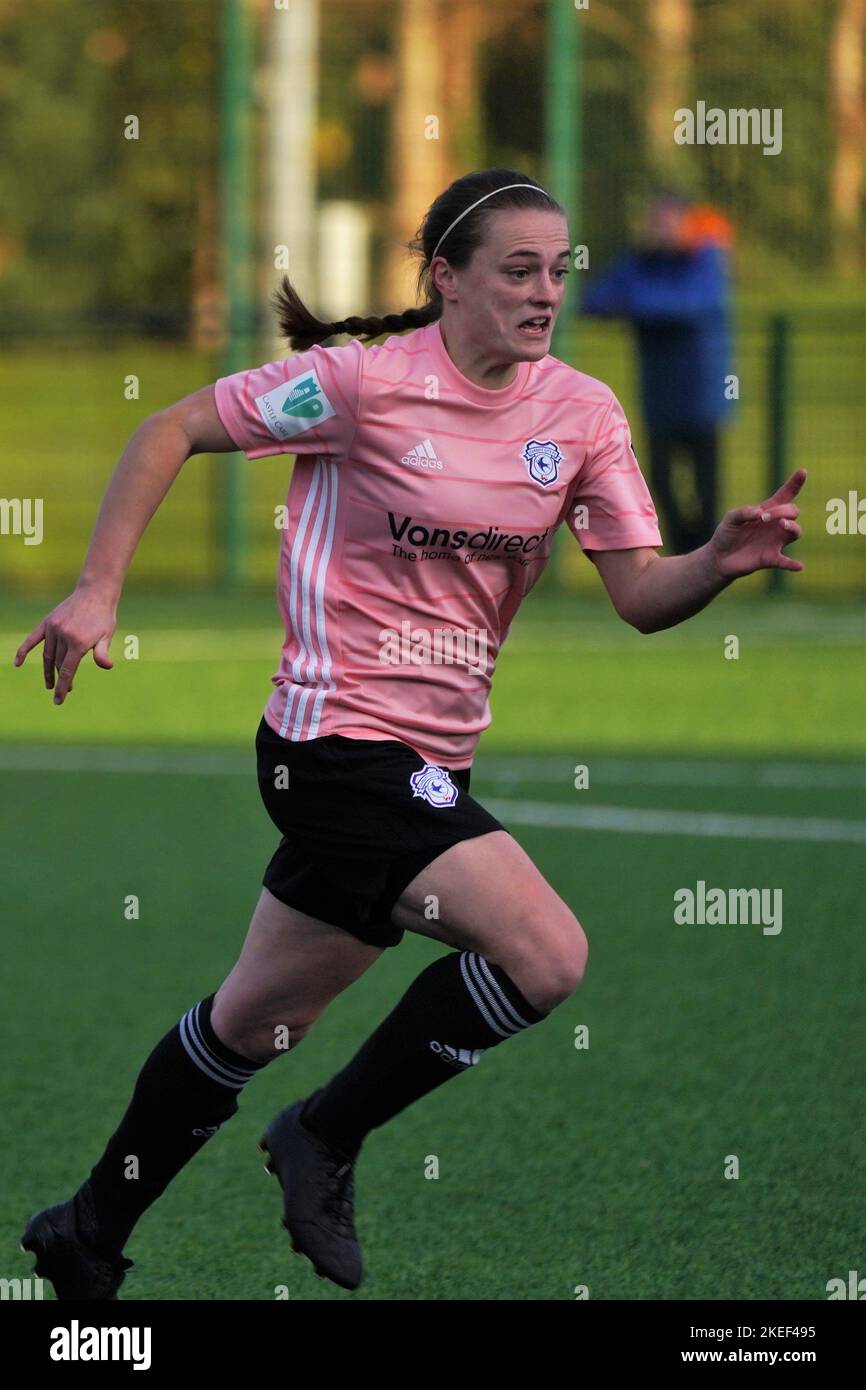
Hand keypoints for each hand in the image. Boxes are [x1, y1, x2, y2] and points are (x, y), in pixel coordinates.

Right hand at [13, 585, 116, 704]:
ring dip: (50, 669)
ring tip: (51, 682)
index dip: (62, 687)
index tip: (58, 700)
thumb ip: (102, 652)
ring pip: (49, 655)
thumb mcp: (107, 635)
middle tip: (67, 690)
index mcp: (79, 643)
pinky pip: (33, 639)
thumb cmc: (103, 617)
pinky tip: (18, 663)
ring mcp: (54, 628)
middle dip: (61, 678)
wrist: (95, 593)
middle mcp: (64, 636)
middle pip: (59, 664)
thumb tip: (107, 666)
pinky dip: (24, 650)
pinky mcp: (48, 622)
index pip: (67, 671)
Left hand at [708, 468, 805, 579]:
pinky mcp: (770, 558)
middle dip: (781, 511)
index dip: (794, 483)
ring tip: (781, 524)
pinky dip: (792, 564)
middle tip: (763, 517)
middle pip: (792, 511)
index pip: (785, 495)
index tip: (802, 471)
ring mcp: (775, 541)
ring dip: (791, 526)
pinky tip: (799, 566)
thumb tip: (758, 512)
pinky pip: (785, 562)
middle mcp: (775, 525)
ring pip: (796, 531)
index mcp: (767, 511)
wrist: (719, 557)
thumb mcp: (730, 518)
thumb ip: (742, 512)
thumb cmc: (727, 534)